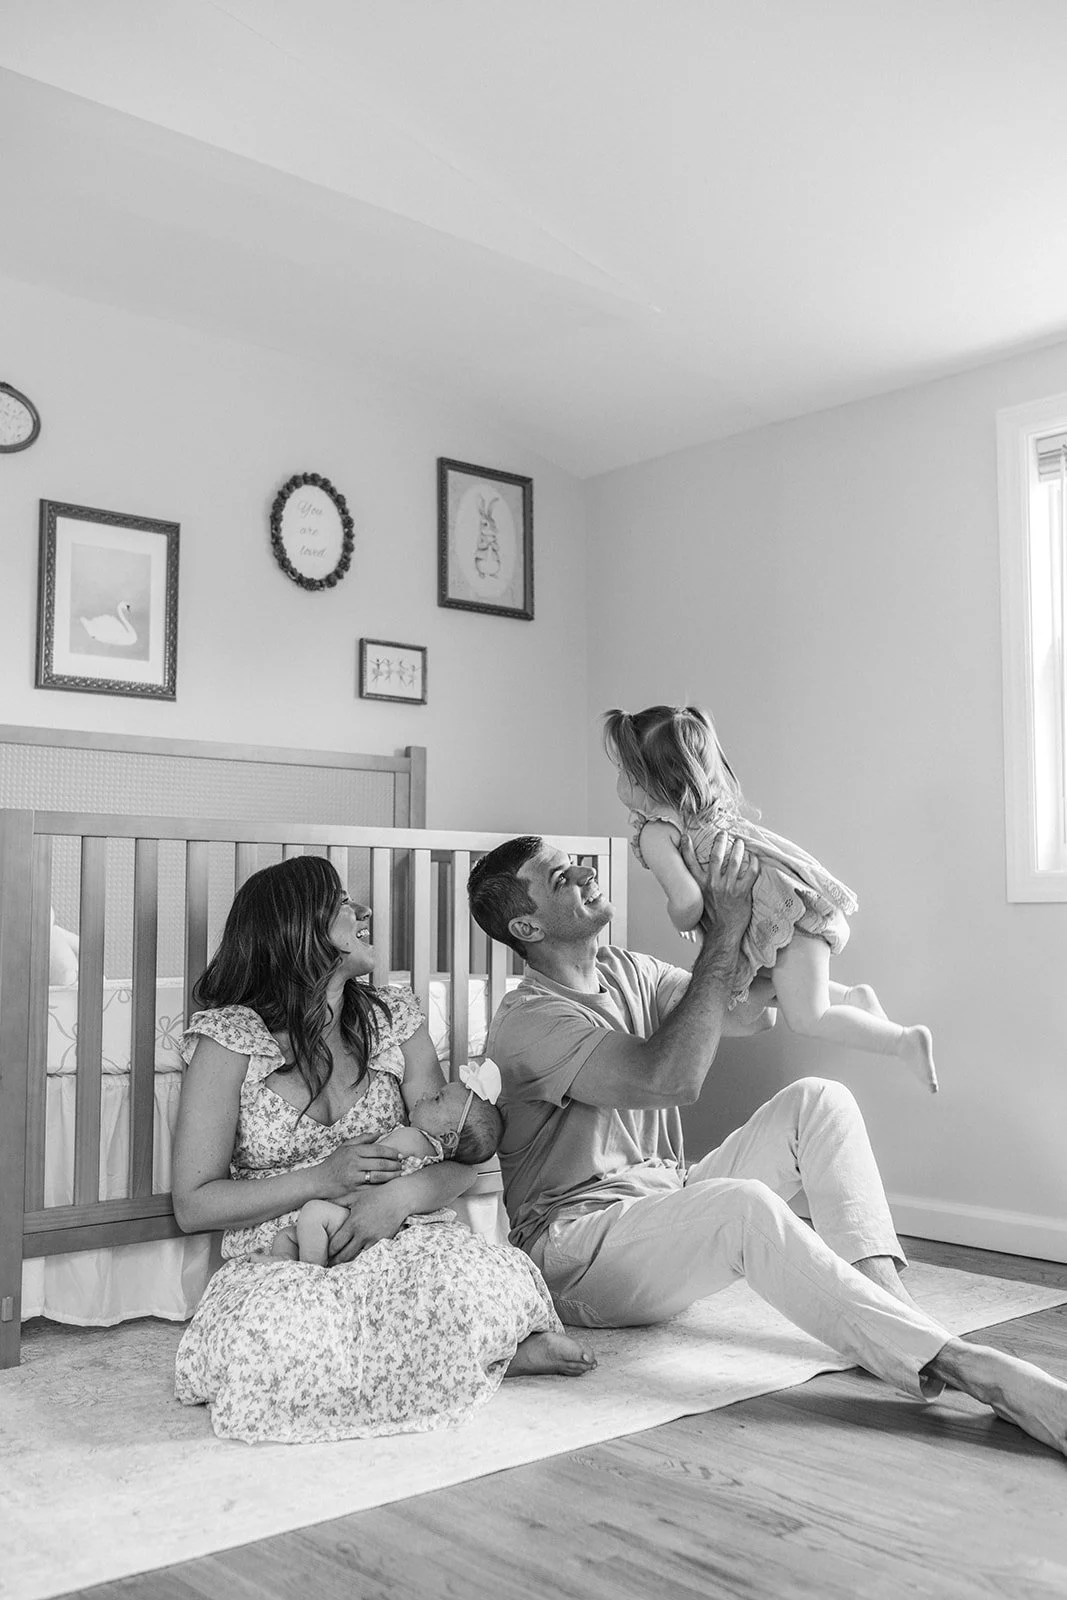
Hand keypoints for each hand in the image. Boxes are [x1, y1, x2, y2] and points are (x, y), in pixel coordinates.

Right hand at [320, 1140, 402, 1199]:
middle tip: (402, 1165)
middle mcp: (354, 1163)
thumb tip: (380, 1133)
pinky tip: (389, 1184)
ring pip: (378, 1176)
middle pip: (381, 1163)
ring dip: (392, 1175)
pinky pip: (372, 1188)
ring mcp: (354, 1177)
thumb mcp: (345, 1146)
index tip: (400, 1154)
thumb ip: (363, 1139)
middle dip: (394, 1164)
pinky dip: (383, 1186)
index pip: (378, 1149)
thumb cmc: (334, 1163)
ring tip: (399, 1174)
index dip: (391, 1152)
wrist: (319, 1180)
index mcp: (354, 1151)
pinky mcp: (354, 1190)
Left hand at [327, 1185, 406, 1263]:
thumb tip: (322, 1200)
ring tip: (341, 1265)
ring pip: (357, 1257)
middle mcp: (362, 1234)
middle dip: (335, 1261)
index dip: (329, 1251)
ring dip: (349, 1262)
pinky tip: (357, 1259)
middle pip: (345, 1255)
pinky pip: (370, 1254)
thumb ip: (337, 1201)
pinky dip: (363, 1257)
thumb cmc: (375, 1196)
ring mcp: (374, 1239)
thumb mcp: (354, 1197)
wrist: (398, 1199)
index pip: (336, 1244)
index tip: (324, 1254)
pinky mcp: (383, 1242)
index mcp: (353, 1223)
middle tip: (329, 1265)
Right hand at [681, 831, 756, 956]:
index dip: (687, 848)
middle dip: (719, 842)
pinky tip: (754, 858)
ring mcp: (728, 888)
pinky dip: (753, 863)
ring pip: (734, 862)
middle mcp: (712, 884)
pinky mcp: (742, 893)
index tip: (686, 837)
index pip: (690, 863)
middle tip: (723, 834)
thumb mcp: (698, 900)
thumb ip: (697, 887)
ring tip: (740, 842)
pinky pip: (750, 872)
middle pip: (716, 856)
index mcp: (699, 885)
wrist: (724, 932)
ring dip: (738, 849)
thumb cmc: (712, 918)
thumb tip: (694, 877)